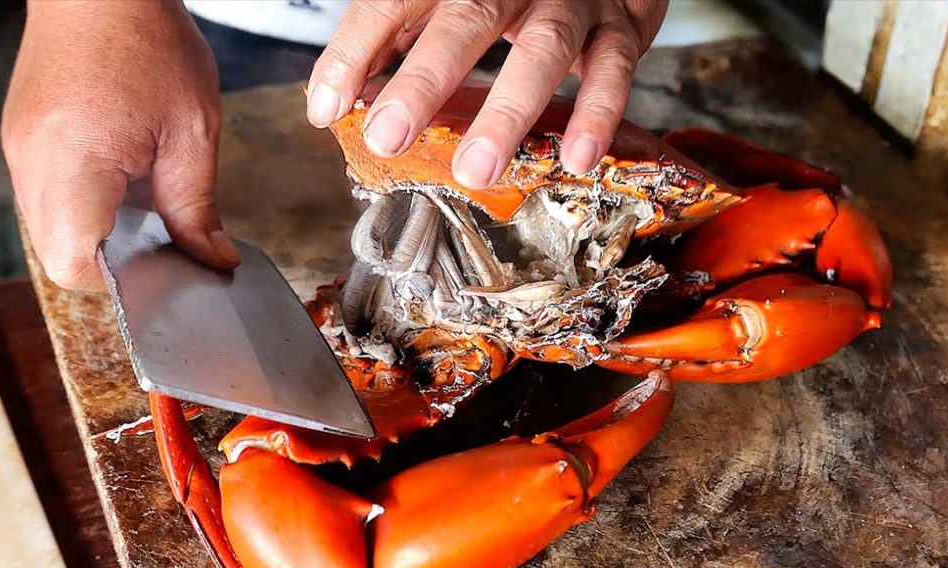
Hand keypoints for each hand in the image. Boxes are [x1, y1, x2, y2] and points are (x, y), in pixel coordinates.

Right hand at [1, 0, 238, 290]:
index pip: (76, 265)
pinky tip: (122, 180)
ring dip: (98, 231)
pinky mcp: (22, 138)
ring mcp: (19, 151)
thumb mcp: (192, 132)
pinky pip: (47, 197)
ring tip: (143, 201)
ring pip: (51, 229)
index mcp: (72, 165)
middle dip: (112, 260)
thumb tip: (213, 260)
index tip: (162, 266)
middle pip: (59, 255)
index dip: (122, 280)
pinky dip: (84, 204)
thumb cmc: (149, 44)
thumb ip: (197, 207)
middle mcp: (32, 165)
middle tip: (160, 238)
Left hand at [306, 0, 668, 188]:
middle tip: (389, 136)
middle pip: (466, 18)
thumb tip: (339, 91)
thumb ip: (397, 33)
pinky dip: (598, 112)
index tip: (325, 106)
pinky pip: (614, 66)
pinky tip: (577, 157)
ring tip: (475, 170)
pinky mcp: (621, 24)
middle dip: (425, 80)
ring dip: (507, 110)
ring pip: (544, 46)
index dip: (356, 50)